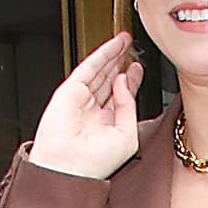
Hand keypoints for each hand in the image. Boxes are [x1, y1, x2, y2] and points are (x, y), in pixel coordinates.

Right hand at [28, 34, 143, 182]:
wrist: (70, 167)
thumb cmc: (97, 162)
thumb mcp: (127, 135)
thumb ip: (129, 106)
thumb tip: (124, 79)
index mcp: (107, 126)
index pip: (120, 98)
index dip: (130, 81)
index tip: (137, 69)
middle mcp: (93, 113)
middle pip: (109, 82)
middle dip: (120, 64)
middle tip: (131, 48)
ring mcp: (81, 101)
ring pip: (99, 72)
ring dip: (112, 55)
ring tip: (125, 40)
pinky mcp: (70, 91)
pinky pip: (88, 68)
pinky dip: (101, 55)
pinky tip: (113, 46)